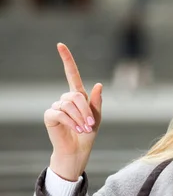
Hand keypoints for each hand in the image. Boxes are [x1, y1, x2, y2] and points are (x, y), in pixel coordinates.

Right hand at [44, 43, 102, 180]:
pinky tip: (76, 129)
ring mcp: (57, 107)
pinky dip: (71, 121)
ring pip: (68, 104)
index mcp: (78, 96)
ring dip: (79, 117)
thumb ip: (96, 102)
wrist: (78, 150)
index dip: (66, 60)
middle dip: (85, 109)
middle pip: (75, 95)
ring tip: (84, 128)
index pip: (72, 74)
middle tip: (90, 124)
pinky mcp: (50, 116)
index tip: (60, 45)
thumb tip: (99, 84)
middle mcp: (65, 99)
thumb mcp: (96, 118)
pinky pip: (60, 113)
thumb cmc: (87, 134)